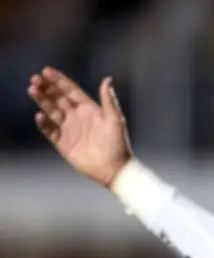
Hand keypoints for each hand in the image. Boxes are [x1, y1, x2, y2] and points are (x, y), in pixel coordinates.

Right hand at [28, 67, 131, 187]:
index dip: (59, 81)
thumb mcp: (115, 119)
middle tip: (35, 78)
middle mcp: (77, 117)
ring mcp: (69, 129)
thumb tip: (107, 79)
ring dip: (42, 101)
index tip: (47, 70)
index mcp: (89, 109)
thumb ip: (109, 99)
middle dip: (47, 88)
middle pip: (58, 99)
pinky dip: (44, 123)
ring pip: (51, 111)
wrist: (114, 168)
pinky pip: (50, 131)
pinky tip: (39, 115)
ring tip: (32, 89)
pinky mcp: (63, 143)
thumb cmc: (118, 143)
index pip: (71, 91)